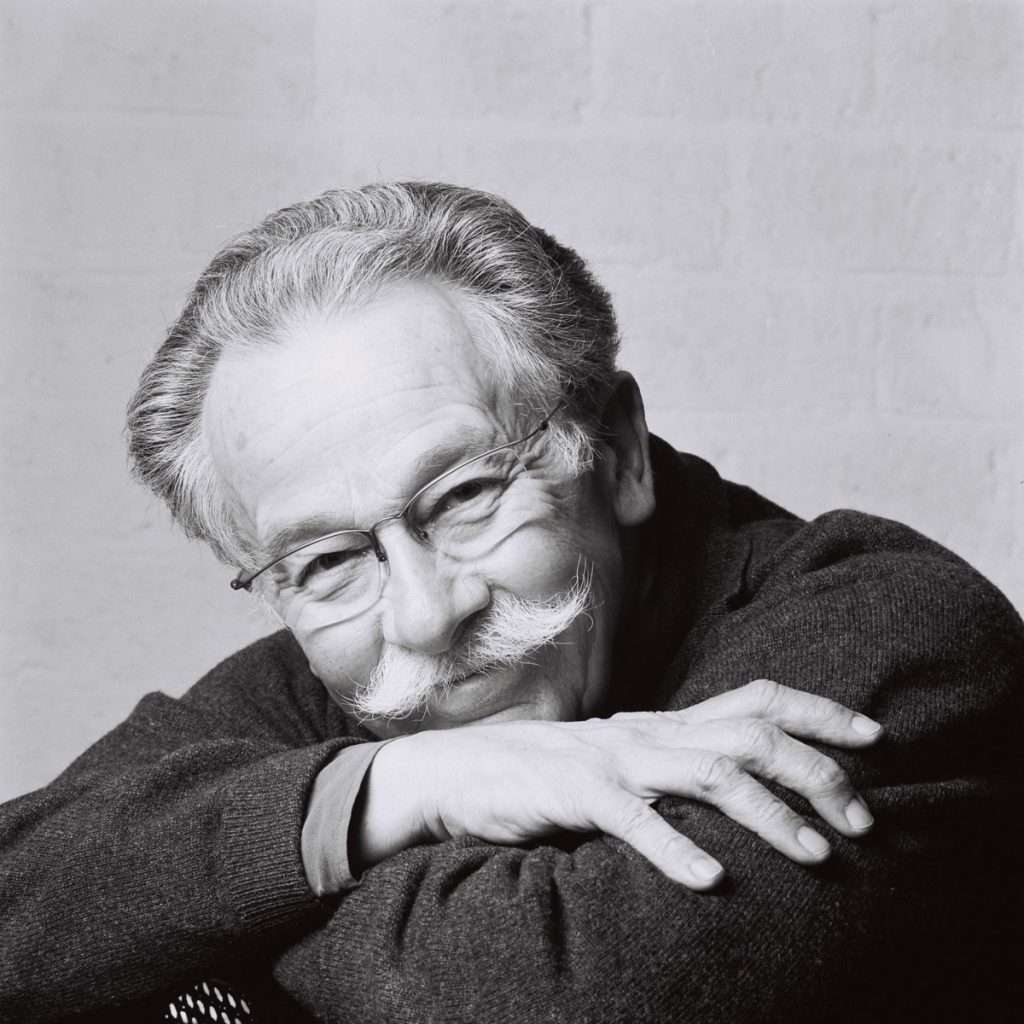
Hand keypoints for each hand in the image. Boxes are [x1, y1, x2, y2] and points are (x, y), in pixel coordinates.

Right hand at [356, 679, 881, 889]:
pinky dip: (674, 847)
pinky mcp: (575, 792)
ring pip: (709, 773)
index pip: (757, 699)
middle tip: (862, 819)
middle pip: (751, 734)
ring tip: (815, 853)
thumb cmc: (554, 774)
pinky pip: (633, 819)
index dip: (818, 713)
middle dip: (817, 772)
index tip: (874, 737)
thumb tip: (744, 786)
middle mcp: (651, 733)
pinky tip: (708, 880)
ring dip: (768, 813)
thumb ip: (677, 767)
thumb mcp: (625, 763)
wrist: (467, 770)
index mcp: (666, 724)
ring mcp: (615, 761)